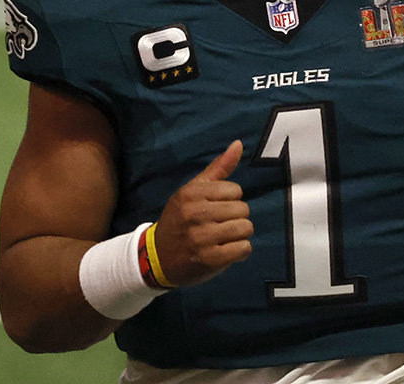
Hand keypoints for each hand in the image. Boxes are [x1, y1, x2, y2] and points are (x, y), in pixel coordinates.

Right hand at [152, 140, 253, 287]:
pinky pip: (244, 249)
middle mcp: (195, 214)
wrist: (157, 257)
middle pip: (243, 209)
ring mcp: (202, 238)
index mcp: (191, 194)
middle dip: (236, 217)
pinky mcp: (210, 259)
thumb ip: (218, 168)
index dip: (230, 200)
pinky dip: (240, 251)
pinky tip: (226, 251)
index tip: (216, 208)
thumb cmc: (180, 219)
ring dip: (240, 235)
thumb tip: (238, 144)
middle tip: (219, 224)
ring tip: (224, 237)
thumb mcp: (192, 191)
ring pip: (246, 228)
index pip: (235, 190)